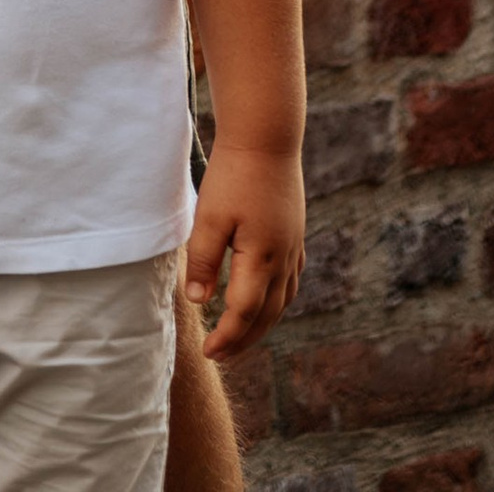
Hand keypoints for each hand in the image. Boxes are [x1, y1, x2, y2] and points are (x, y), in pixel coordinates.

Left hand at [183, 136, 302, 358]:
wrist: (267, 137)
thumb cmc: (234, 174)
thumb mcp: (209, 215)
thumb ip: (203, 260)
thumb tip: (198, 301)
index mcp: (262, 258)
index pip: (244, 312)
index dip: (226, 336)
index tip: (207, 352)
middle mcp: (284, 260)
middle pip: (267, 315)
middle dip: (244, 340)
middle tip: (221, 355)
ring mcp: (293, 248)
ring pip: (282, 301)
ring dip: (262, 324)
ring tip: (240, 336)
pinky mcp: (295, 235)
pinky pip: (289, 282)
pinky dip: (276, 301)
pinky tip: (266, 300)